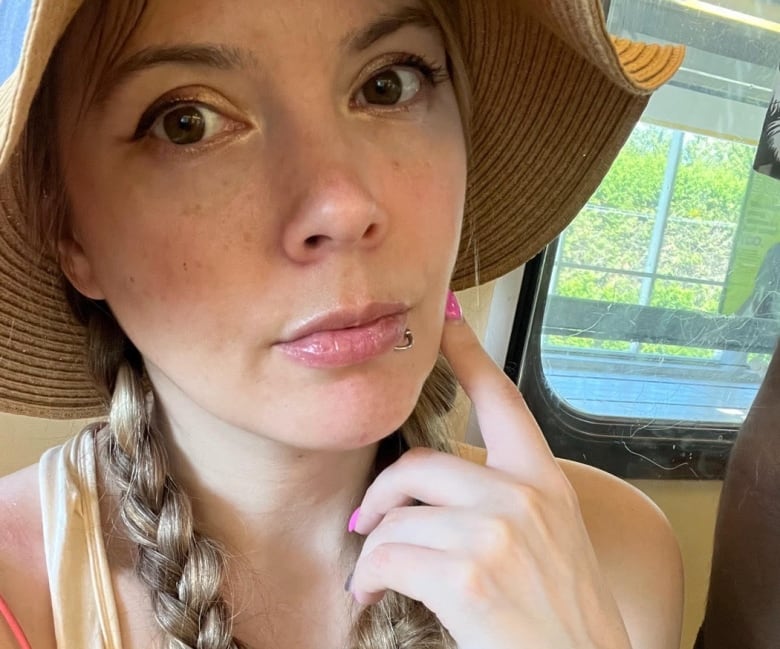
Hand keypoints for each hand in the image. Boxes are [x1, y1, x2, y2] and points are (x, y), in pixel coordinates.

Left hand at [347, 307, 631, 648]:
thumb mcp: (550, 538)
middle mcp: (523, 496)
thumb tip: (434, 485)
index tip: (447, 316)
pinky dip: (369, 575)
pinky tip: (373, 591)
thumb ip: (504, 498)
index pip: (502, 398)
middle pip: (420, 461)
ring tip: (374, 573)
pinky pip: (388, 555)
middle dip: (382, 493)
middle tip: (367, 522)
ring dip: (374, 547)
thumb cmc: (561, 613)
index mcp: (544, 480)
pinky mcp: (470, 575)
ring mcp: (498, 533)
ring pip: (397, 514)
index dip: (469, 352)